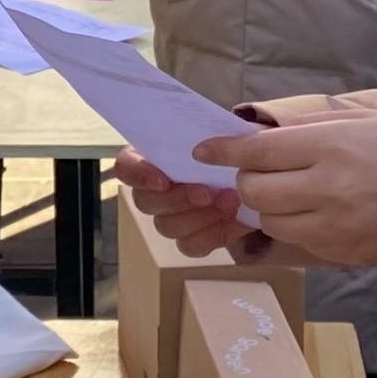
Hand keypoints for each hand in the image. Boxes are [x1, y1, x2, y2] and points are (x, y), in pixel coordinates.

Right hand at [113, 149, 269, 262]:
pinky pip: (192, 245)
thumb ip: (207, 134)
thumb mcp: (219, 131)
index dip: (139, 175)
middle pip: (145, 203)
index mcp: (149, 158)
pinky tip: (236, 218)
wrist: (250, 173)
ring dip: (200, 216)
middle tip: (208, 193)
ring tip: (231, 201)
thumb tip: (209, 143)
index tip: (163, 180)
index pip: (125, 167)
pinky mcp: (190, 239)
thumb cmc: (228, 146)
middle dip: (178, 199)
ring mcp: (168, 218)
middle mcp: (152, 191)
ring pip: (167, 226)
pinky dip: (216, 232)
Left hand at [183, 104, 376, 268]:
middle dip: (245, 180)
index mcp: (331, 147)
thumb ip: (303, 132)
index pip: (258, 152)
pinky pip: (298, 242)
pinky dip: (295, 226)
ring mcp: (337, 227)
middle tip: (256, 172)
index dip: (224, 151)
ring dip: (267, 207)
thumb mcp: (356, 122)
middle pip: (255, 191)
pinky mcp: (344, 254)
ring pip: (270, 222)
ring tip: (286, 193)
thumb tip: (254, 138)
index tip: (203, 150)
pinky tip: (314, 212)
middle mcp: (330, 189)